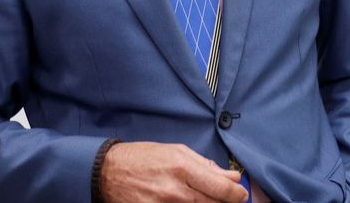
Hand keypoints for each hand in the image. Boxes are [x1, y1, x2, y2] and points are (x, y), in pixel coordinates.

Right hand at [100, 142, 247, 202]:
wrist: (108, 172)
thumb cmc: (143, 157)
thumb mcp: (176, 151)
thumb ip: (205, 165)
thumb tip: (231, 177)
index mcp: (183, 169)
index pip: (221, 189)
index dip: (237, 195)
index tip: (241, 195)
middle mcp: (175, 191)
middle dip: (224, 202)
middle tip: (225, 199)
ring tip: (201, 197)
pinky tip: (187, 202)